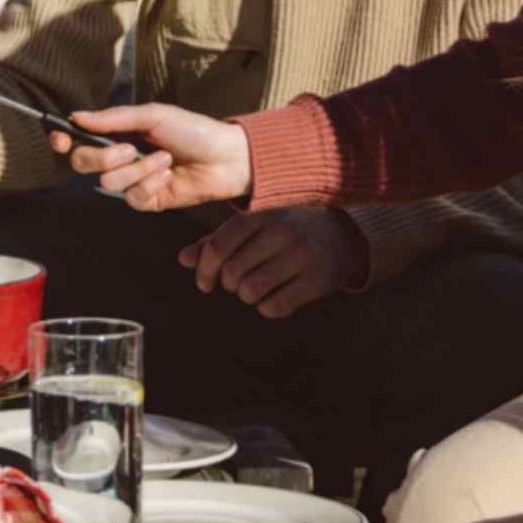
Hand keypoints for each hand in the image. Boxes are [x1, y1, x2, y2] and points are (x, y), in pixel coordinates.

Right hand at [57, 103, 251, 210]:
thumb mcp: (153, 115)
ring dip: (139, 169)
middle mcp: (120, 157)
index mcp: (117, 133)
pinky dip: (151, 184)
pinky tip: (169, 175)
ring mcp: (132, 181)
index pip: (78, 140)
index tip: (61, 140)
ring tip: (165, 159)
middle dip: (103, 157)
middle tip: (129, 149)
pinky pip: (132, 198)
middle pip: (84, 164)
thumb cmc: (192, 130)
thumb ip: (114, 118)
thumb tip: (77, 117)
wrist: (225, 157)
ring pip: (109, 182)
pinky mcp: (147, 200)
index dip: (63, 141)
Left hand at [181, 208, 365, 318]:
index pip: (217, 247)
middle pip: (232, 273)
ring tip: (254, 289)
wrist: (340, 235)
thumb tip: (182, 259)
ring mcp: (301, 255)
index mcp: (261, 214)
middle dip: (228, 284)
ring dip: (246, 297)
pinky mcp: (317, 280)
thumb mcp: (252, 228)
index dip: (204, 271)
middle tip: (237, 283)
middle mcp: (281, 231)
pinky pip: (275, 307)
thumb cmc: (283, 230)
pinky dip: (267, 308)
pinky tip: (274, 299)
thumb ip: (216, 240)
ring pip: (251, 292)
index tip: (205, 284)